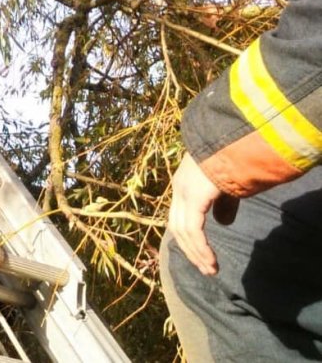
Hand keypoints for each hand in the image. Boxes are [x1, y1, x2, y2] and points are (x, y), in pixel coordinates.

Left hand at [167, 153, 238, 275]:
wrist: (233, 138)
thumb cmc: (233, 157)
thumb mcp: (227, 184)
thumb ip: (224, 203)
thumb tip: (223, 223)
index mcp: (184, 182)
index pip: (179, 216)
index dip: (187, 237)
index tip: (199, 255)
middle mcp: (180, 187)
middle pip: (177, 226)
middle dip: (190, 250)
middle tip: (205, 268)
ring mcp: (184, 191)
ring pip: (183, 232)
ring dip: (196, 254)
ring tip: (211, 270)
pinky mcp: (194, 196)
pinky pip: (193, 230)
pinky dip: (200, 248)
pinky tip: (210, 261)